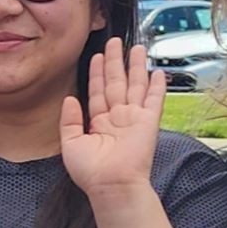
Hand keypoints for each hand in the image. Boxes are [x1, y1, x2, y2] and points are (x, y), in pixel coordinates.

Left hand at [60, 38, 164, 199]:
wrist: (111, 185)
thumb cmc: (90, 171)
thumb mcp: (71, 143)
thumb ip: (69, 120)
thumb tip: (69, 98)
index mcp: (97, 122)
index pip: (97, 91)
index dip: (96, 73)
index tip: (96, 56)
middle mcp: (116, 117)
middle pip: (116, 83)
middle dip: (115, 62)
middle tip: (114, 42)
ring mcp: (133, 118)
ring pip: (134, 86)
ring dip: (135, 67)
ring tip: (136, 48)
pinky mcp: (148, 122)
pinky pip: (153, 100)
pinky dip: (156, 86)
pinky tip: (157, 72)